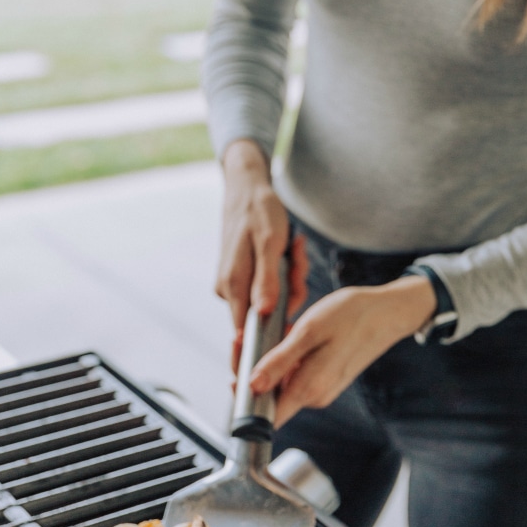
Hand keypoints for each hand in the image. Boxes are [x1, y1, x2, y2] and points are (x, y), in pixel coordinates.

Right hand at [216, 139, 307, 370]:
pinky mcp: (243, 278)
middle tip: (298, 261)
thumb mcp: (270, 243)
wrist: (246, 189)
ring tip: (294, 249)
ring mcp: (235, 284)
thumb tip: (264, 314)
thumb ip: (267, 280)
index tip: (289, 330)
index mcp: (233, 284)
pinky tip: (289, 251)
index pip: (246, 332)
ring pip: (270, 299)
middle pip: (265, 314)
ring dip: (290, 279)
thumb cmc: (259, 211)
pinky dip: (284, 273)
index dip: (269, 337)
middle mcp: (229, 289)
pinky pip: (268, 286)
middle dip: (290, 292)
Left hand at [249, 275, 436, 428]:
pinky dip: (284, 358)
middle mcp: (314, 397)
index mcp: (309, 389)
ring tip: (266, 331)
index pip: (265, 415)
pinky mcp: (324, 379)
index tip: (237, 367)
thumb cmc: (352, 316)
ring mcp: (320, 389)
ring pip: (280, 383)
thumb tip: (252, 386)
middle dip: (250, 369)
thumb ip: (280, 362)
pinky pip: (294, 375)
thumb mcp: (309, 331)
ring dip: (267, 360)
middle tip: (244, 337)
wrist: (387, 312)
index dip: (244, 397)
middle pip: (268, 397)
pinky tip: (287, 335)